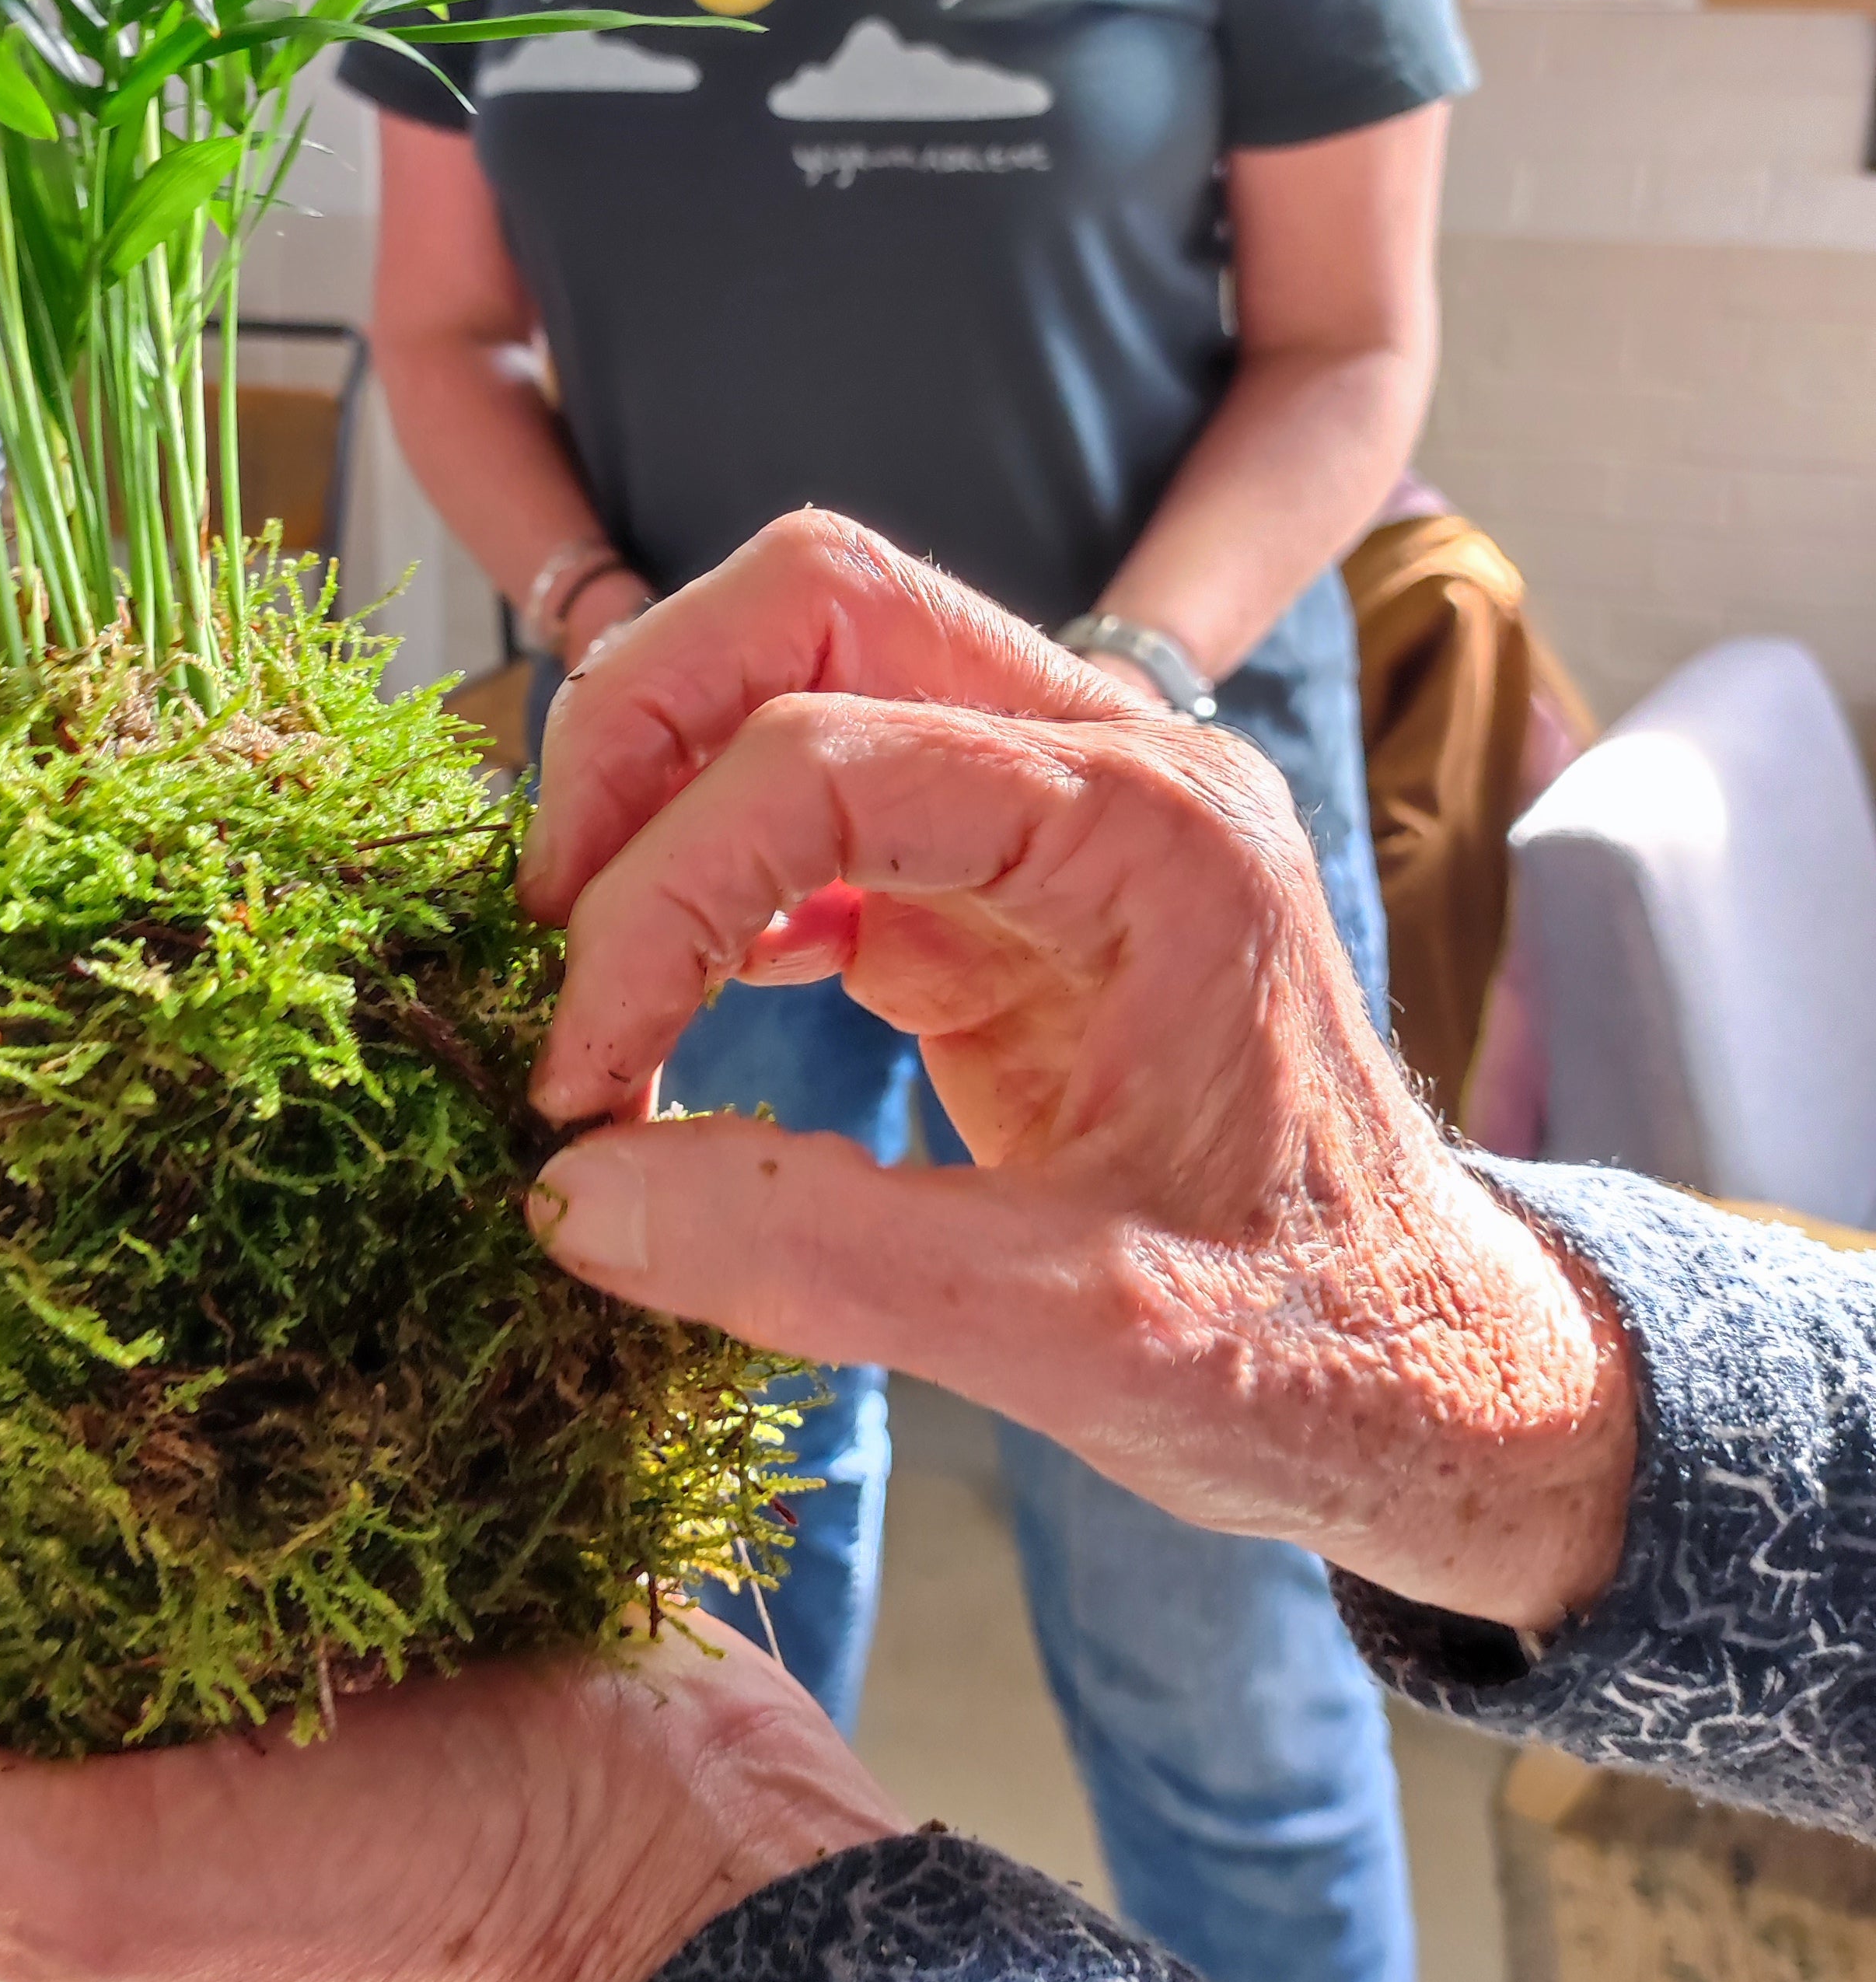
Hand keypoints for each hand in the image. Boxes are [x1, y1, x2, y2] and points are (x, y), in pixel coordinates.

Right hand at [521, 510, 1637, 1640]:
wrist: (1437, 1378)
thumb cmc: (1313, 1351)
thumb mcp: (1082, 1339)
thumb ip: (823, 1258)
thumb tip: (574, 1189)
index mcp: (1158, 833)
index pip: (825, 760)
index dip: (654, 905)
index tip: (575, 1083)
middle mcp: (1114, 763)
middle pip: (812, 603)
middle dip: (634, 737)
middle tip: (544, 936)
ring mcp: (1060, 809)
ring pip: (803, 666)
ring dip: (660, 791)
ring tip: (587, 978)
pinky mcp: (1009, 885)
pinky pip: (821, 802)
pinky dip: (715, 878)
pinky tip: (670, 1011)